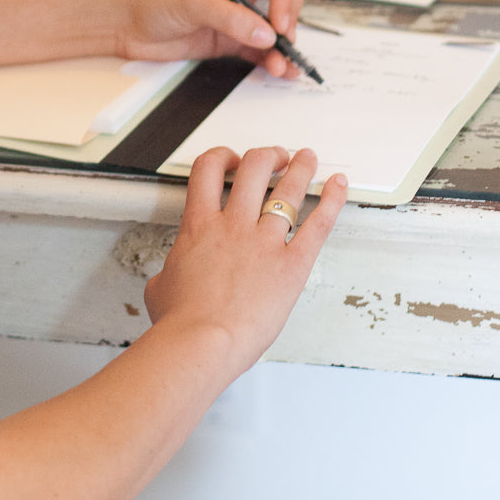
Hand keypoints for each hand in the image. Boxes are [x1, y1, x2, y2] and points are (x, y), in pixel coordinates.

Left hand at [116, 0, 307, 78]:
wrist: (121, 23)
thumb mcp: (190, 0)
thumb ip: (230, 16)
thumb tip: (264, 33)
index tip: (280, 23)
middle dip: (289, 19)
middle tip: (283, 40)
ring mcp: (235, 13)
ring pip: (274, 26)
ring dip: (283, 45)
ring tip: (283, 64)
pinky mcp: (228, 38)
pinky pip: (259, 48)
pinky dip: (270, 59)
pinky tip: (277, 69)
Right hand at [144, 147, 347, 378]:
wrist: (200, 344)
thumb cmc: (180, 324)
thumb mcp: (160, 287)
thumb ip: (170, 271)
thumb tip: (169, 277)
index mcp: (199, 226)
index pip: (207, 169)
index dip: (221, 156)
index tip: (231, 160)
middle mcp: (233, 226)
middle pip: (253, 167)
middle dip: (268, 155)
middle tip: (277, 156)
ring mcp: (264, 243)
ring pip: (287, 189)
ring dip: (300, 167)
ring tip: (307, 159)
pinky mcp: (291, 265)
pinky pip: (318, 225)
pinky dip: (332, 201)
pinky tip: (339, 186)